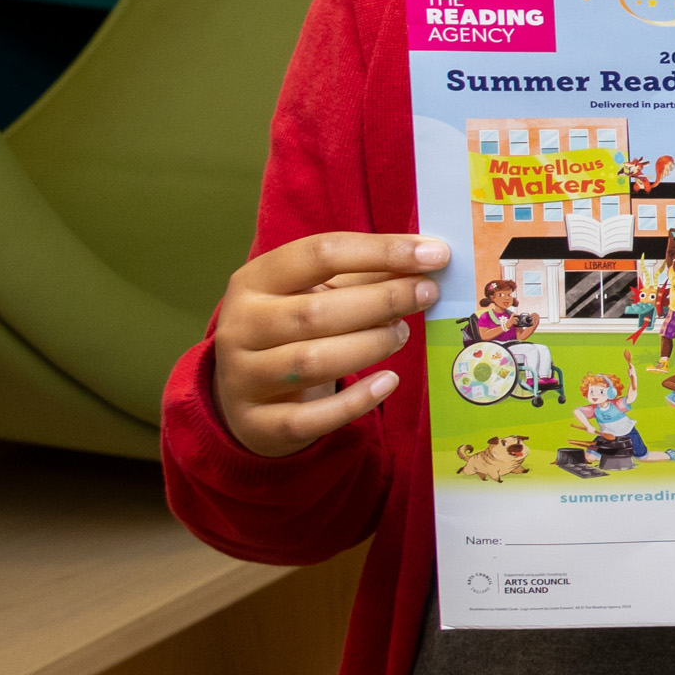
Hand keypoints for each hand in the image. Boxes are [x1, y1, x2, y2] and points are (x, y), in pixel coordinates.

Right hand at [207, 234, 451, 453]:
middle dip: (383, 301)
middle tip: (427, 295)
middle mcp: (239, 327)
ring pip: (313, 362)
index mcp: (254, 281)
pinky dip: (355, 401)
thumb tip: (428, 259)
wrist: (242, 392)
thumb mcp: (316, 292)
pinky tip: (388, 382)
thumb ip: (366, 275)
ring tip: (402, 334)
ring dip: (371, 345)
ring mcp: (243, 378)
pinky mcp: (257, 423)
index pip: (319, 254)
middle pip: (315, 312)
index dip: (381, 251)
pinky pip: (310, 418)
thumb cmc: (293, 328)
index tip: (435, 255)